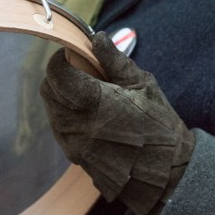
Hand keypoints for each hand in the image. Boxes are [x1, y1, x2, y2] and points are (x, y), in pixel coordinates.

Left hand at [40, 32, 195, 214]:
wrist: (166, 177)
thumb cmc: (160, 128)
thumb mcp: (144, 86)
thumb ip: (114, 61)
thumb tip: (96, 37)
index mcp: (95, 103)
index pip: (56, 73)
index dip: (61, 58)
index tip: (75, 54)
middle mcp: (77, 125)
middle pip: (48, 89)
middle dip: (60, 75)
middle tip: (83, 72)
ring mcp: (73, 144)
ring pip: (52, 109)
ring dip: (63, 96)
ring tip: (92, 95)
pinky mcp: (73, 156)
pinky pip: (60, 127)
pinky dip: (68, 114)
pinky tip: (93, 115)